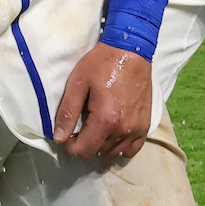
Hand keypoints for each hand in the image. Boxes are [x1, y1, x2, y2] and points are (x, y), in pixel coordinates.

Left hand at [52, 43, 151, 163]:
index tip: (66, 132)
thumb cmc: (101, 64)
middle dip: (84, 144)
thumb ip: (67, 112)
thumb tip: (58, 138)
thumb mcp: (77, 84)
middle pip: (98, 153)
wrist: (131, 52)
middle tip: (80, 126)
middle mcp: (124, 130)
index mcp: (106, 120)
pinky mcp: (146, 125)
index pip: (83, 151)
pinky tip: (112, 135)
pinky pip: (132, 149)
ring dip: (101, 146)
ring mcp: (137, 129)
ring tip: (94, 129)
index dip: (70, 145)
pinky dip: (120, 147)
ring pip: (114, 154)